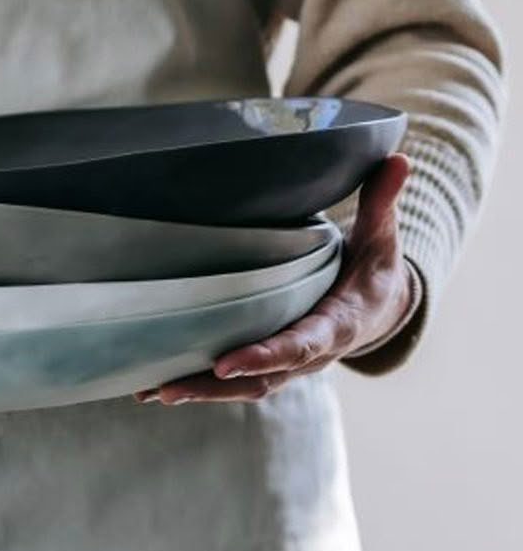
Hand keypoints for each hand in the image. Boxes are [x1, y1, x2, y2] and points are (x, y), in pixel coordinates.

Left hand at [134, 153, 413, 405]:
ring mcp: (289, 365)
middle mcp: (311, 354)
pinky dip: (198, 385)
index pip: (302, 345)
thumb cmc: (374, 268)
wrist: (382, 308)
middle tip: (169, 387)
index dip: (267, 355)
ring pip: (243, 387)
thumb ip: (381, 203)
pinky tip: (154, 388)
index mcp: (339, 324)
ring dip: (199, 391)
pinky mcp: (270, 363)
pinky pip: (234, 383)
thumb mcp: (382, 237)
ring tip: (152, 391)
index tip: (228, 363)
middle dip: (216, 386)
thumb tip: (398, 158)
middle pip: (263, 378)